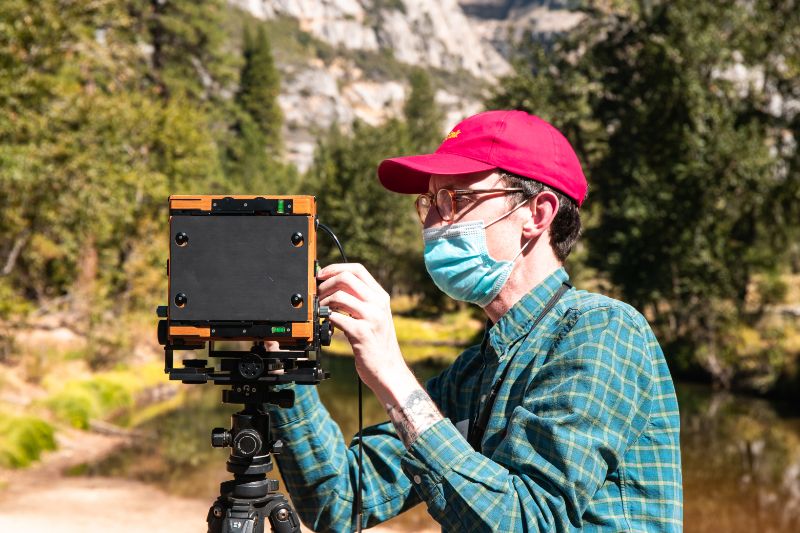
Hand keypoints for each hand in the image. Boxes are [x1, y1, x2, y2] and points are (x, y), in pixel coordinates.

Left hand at [317, 263, 417, 402]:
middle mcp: (378, 304)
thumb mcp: (374, 318)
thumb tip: (333, 288)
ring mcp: (371, 318)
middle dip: (325, 283)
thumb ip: (359, 302)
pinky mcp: (362, 333)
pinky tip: (325, 324)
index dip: (335, 268)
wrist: (388, 370)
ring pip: (339, 295)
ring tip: (319, 311)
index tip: (321, 275)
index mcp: (381, 297)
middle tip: (316, 294)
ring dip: (323, 301)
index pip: (357, 269)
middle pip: (346, 277)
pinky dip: (325, 318)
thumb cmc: (377, 345)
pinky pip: (336, 317)